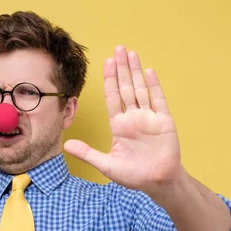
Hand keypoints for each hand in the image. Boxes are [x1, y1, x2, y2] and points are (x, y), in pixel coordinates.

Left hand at [64, 46, 181, 195]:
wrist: (158, 182)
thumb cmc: (133, 175)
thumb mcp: (107, 165)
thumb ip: (88, 153)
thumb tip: (66, 146)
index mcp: (119, 126)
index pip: (112, 97)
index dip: (109, 79)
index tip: (106, 62)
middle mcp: (133, 118)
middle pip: (125, 87)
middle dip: (121, 68)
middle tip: (118, 48)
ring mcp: (149, 118)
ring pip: (141, 89)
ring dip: (136, 71)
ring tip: (131, 53)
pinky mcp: (164, 121)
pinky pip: (158, 100)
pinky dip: (154, 85)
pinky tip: (149, 71)